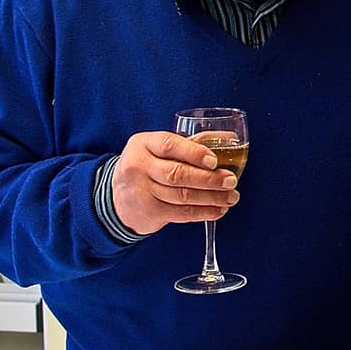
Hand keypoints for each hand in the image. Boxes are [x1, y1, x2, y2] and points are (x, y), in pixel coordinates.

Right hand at [109, 131, 237, 235]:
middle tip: (231, 181)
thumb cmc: (149, 166)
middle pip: (177, 174)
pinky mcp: (149, 212)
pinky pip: (181, 213)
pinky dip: (203, 212)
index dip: (194, 153)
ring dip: (212, 198)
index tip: (215, 160)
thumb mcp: (159, 149)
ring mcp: (142, 191)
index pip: (169, 145)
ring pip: (182, 196)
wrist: (119, 197)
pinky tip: (219, 210)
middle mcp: (139, 166)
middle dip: (209, 179)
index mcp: (143, 144)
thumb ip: (192, 142)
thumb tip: (229, 137)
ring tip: (231, 197)